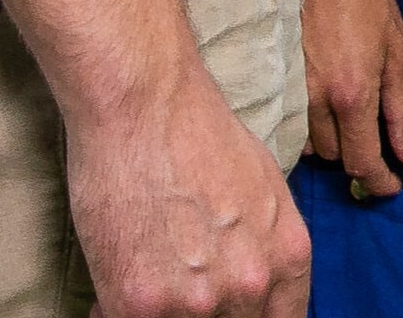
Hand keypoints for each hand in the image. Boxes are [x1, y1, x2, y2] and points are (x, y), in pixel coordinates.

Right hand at [66, 59, 312, 317]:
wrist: (145, 105)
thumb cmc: (199, 133)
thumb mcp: (266, 190)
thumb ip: (266, 248)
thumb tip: (253, 285)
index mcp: (288, 258)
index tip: (228, 313)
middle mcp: (250, 286)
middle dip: (204, 316)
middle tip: (178, 292)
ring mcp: (197, 302)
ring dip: (159, 314)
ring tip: (146, 279)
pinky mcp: (141, 306)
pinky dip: (114, 311)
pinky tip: (117, 282)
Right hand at [298, 0, 402, 198]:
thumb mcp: (401, 50)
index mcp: (352, 94)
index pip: (362, 162)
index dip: (379, 183)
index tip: (391, 187)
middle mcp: (316, 102)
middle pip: (336, 157)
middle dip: (359, 157)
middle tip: (377, 139)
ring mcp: (289, 92)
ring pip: (311, 144)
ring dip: (334, 141)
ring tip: (350, 118)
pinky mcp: (273, 81)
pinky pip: (290, 124)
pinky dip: (309, 126)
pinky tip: (323, 107)